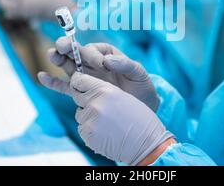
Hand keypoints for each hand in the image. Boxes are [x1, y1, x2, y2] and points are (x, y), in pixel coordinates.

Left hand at [38, 72, 172, 164]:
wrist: (146, 143)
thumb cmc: (139, 118)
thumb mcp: (122, 96)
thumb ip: (103, 90)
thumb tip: (85, 88)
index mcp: (105, 90)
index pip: (80, 81)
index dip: (77, 81)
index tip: (78, 83)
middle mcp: (96, 103)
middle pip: (77, 96)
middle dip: (83, 99)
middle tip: (98, 106)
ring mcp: (91, 120)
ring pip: (79, 113)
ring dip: (88, 116)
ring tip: (106, 122)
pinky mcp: (88, 135)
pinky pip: (82, 128)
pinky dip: (90, 130)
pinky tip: (104, 132)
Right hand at [44, 37, 159, 111]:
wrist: (142, 109)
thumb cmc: (142, 88)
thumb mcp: (139, 74)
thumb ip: (126, 65)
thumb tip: (107, 61)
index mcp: (107, 55)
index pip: (93, 49)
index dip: (93, 54)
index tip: (102, 65)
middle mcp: (93, 64)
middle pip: (76, 52)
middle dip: (67, 47)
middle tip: (62, 47)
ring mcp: (86, 78)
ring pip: (67, 66)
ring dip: (58, 59)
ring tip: (52, 55)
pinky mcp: (81, 93)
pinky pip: (64, 86)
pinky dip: (52, 82)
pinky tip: (42, 77)